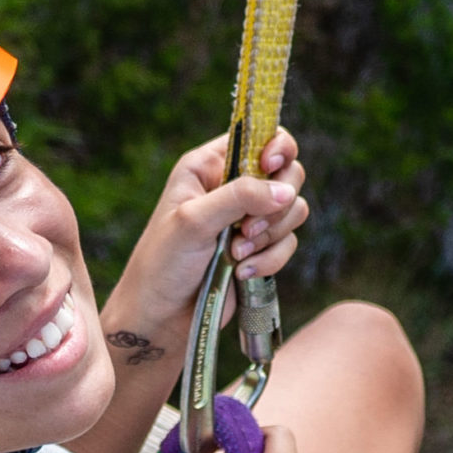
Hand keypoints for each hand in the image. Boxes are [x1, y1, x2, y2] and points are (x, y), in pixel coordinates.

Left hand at [107, 128, 308, 335]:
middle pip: (287, 173)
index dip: (276, 147)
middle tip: (246, 228)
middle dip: (274, 204)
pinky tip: (241, 273)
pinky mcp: (259, 249)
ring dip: (270, 236)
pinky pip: (288, 243)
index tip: (270, 167)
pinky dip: (270, 259)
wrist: (160, 316)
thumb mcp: (194, 221)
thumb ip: (240, 197)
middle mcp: (232, 186)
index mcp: (209, 166)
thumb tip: (285, 191)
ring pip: (293, 210)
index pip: (260, 136)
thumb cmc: (162, 263)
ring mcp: (248, 219)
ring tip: (235, 254)